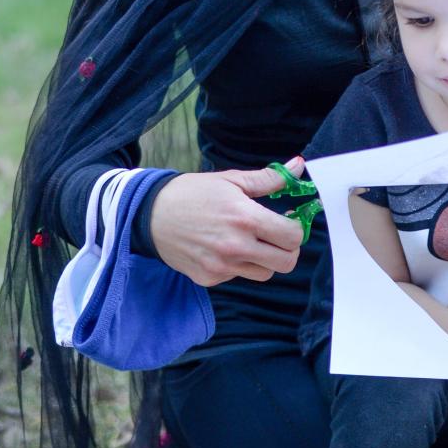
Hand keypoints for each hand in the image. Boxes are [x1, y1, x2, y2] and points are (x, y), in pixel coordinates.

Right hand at [149, 156, 306, 285]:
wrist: (150, 214)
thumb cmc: (193, 193)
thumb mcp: (231, 180)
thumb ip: (269, 178)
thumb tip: (298, 168)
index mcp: (245, 218)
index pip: (293, 236)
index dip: (296, 228)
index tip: (288, 219)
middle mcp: (236, 246)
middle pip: (286, 262)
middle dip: (288, 249)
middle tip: (278, 235)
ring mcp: (222, 266)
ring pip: (265, 273)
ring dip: (265, 259)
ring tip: (250, 240)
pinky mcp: (209, 279)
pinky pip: (238, 276)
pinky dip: (239, 264)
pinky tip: (224, 247)